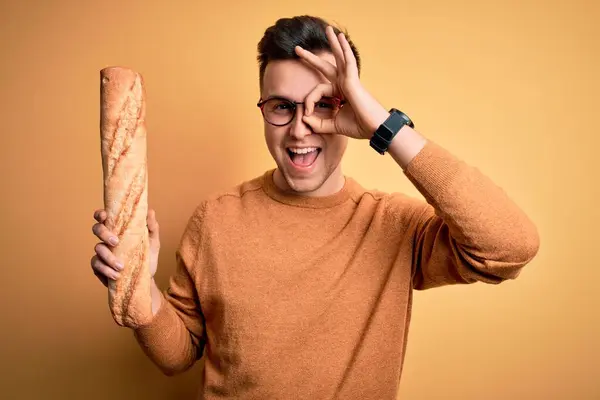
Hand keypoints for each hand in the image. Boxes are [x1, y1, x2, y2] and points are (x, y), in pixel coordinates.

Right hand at [90, 208, 159, 286]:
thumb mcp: (153, 241)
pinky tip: (116, 275)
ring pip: (97, 249)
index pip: (104, 217)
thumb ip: (152, 226)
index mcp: (118, 229)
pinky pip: (96, 265)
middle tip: (116, 242)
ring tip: (121, 266)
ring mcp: (102, 253)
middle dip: (104, 234)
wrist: (146, 277)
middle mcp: (107, 239)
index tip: (104, 216)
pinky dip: (106, 270)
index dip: (100, 214)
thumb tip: (150, 211)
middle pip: (97, 229)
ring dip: (108, 257)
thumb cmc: (147, 255)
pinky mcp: (99, 266)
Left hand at [295, 25, 389, 139]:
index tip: (306, 113)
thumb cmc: (358, 126)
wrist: (374, 129)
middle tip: (297, 49)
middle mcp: (344, 84)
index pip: (318, 91)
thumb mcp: (332, 126)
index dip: (309, 101)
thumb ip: (318, 123)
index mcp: (339, 93)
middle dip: (311, 58)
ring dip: (333, 43)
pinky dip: (344, 49)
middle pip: (326, 67)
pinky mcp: (353, 80)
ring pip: (339, 57)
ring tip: (328, 30)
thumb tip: (304, 118)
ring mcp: (349, 80)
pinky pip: (348, 61)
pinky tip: (340, 38)